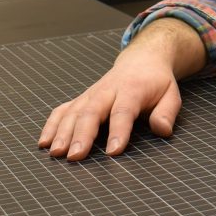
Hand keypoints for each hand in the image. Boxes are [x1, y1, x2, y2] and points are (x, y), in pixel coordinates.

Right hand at [38, 44, 181, 160]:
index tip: (113, 151)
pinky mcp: (82, 98)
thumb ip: (167, 112)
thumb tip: (162, 130)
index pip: (123, 111)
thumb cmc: (156, 82)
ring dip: (62, 132)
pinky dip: (52, 124)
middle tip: (75, 156)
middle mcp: (107, 90)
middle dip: (82, 134)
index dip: (118, 131)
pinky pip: (63, 109)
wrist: (142, 60)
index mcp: (132, 89)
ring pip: (74, 111)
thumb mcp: (171, 94)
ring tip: (56, 152)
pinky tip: (44, 141)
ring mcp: (92, 94)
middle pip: (92, 111)